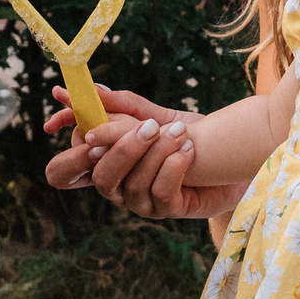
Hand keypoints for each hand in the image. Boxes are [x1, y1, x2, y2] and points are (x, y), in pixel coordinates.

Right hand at [41, 85, 243, 219]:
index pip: (65, 171)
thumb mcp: (155, 115)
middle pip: (98, 176)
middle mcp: (117, 186)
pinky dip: (173, 166)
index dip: (66, 153)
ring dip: (157, 152)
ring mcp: (140, 202)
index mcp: (106, 163)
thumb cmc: (189, 135)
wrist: (234, 156)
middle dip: (122, 148)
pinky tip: (188, 150)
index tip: (67, 128)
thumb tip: (83, 89)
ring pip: (131, 182)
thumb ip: (120, 106)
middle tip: (149, 126)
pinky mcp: (166, 210)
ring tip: (180, 132)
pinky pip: (160, 191)